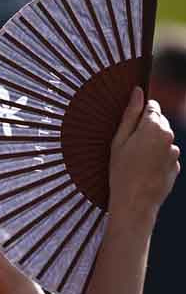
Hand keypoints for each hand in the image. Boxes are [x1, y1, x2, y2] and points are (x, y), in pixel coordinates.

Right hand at [108, 88, 179, 220]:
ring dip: (151, 145)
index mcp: (154, 127)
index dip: (140, 113)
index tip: (131, 125)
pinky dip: (156, 159)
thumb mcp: (119, 140)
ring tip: (135, 162)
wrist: (134, 202)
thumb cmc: (121, 171)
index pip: (153, 106)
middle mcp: (169, 137)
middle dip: (146, 129)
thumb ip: (130, 114)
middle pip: (159, 123)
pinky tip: (143, 170)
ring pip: (162, 140)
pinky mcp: (175, 166)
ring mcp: (174, 153)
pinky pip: (165, 156)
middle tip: (128, 146)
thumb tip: (137, 91)